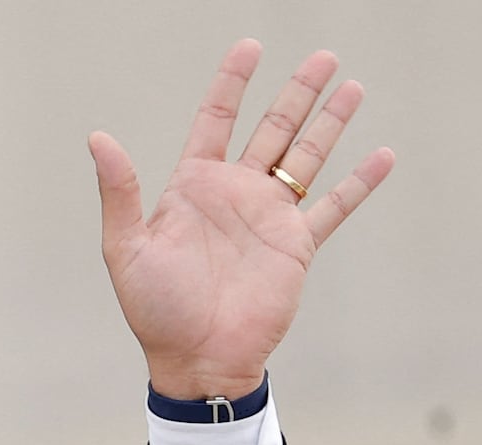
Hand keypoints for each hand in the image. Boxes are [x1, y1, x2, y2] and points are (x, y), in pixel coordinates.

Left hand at [88, 39, 394, 400]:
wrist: (197, 359)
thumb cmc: (155, 310)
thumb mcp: (126, 247)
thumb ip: (120, 191)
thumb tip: (99, 137)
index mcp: (193, 187)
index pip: (215, 120)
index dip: (232, 83)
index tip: (249, 47)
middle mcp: (234, 195)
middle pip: (272, 129)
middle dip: (297, 92)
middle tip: (323, 55)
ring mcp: (268, 218)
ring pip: (306, 157)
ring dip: (329, 122)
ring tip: (351, 86)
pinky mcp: (297, 246)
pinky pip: (334, 206)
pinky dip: (360, 182)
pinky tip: (382, 155)